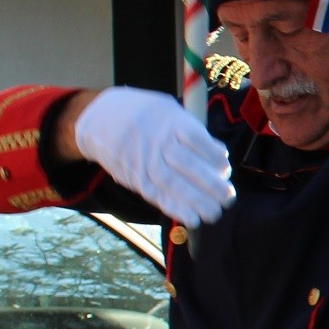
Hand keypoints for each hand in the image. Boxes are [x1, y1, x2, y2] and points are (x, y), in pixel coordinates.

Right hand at [67, 86, 234, 226]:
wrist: (100, 120)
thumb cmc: (146, 115)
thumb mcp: (169, 110)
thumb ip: (193, 130)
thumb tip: (220, 155)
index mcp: (169, 120)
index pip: (196, 139)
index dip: (214, 157)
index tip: (225, 169)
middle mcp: (156, 141)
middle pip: (187, 164)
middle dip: (211, 185)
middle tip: (228, 198)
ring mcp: (144, 161)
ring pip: (172, 183)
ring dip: (196, 202)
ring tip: (214, 213)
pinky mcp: (135, 178)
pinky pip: (156, 195)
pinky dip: (175, 209)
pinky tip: (192, 219)